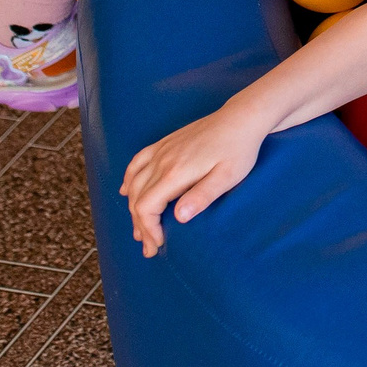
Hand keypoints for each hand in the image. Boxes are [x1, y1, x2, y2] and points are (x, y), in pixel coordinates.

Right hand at [119, 106, 268, 256]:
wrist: (241, 118)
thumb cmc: (238, 149)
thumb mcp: (228, 176)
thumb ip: (202, 196)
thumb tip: (179, 217)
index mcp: (175, 172)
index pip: (146, 207)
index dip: (148, 229)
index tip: (158, 244)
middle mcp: (162, 161)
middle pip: (137, 199)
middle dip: (141, 226)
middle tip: (150, 247)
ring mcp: (161, 150)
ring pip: (134, 183)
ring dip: (133, 207)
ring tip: (141, 230)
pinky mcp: (164, 143)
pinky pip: (137, 162)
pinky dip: (128, 180)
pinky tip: (126, 191)